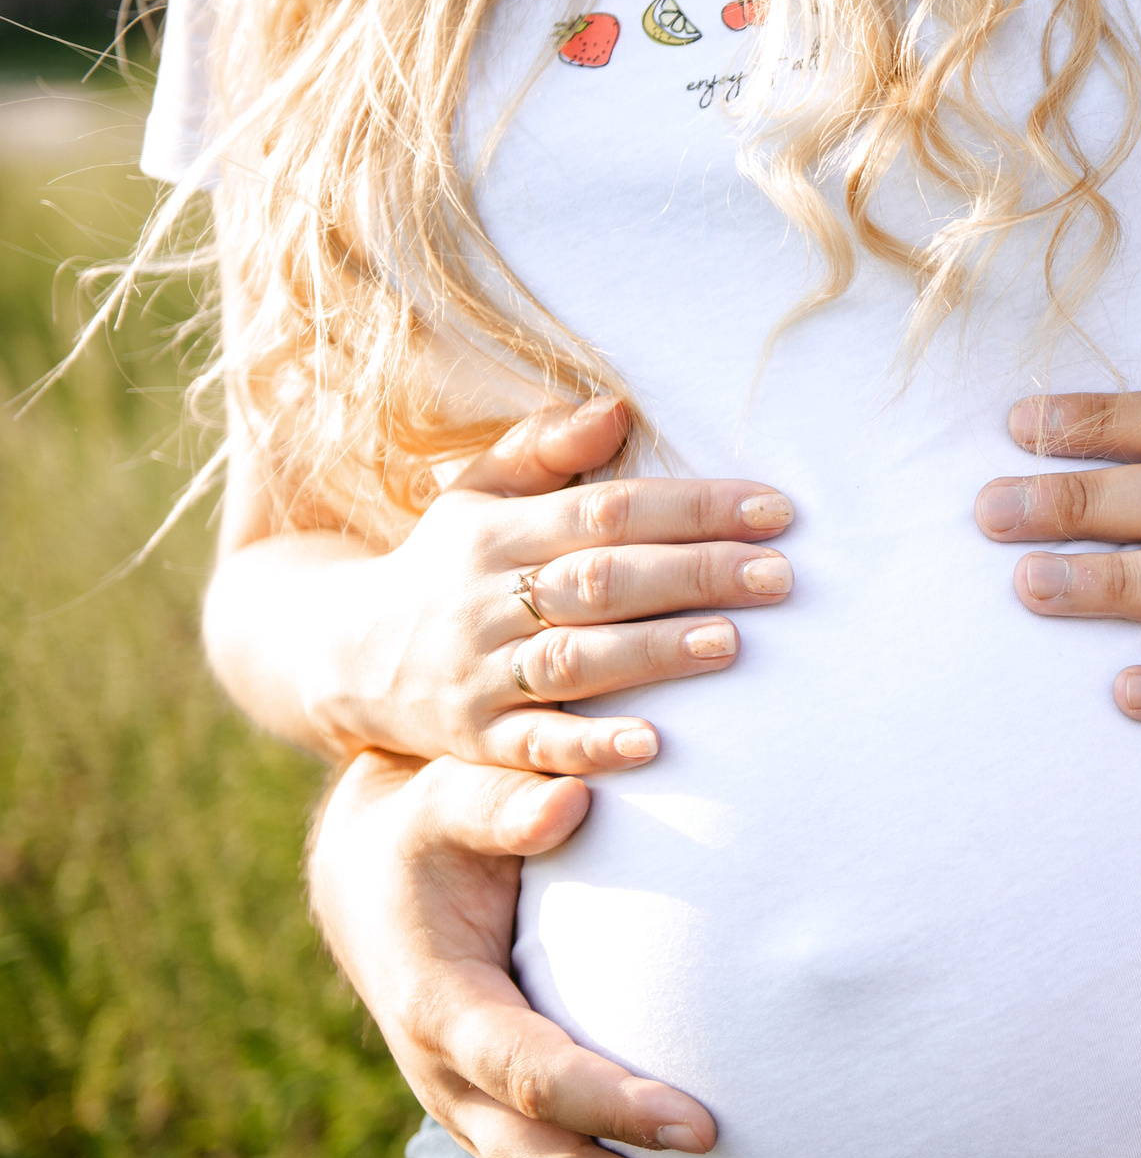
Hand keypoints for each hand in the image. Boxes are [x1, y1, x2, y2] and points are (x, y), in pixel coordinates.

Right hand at [307, 398, 796, 772]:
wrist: (342, 653)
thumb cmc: (445, 562)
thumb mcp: (478, 493)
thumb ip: (545, 448)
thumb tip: (617, 410)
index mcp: (502, 531)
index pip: (610, 510)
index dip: (693, 508)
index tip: (776, 512)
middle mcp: (490, 597)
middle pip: (602, 579)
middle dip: (694, 574)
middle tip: (780, 575)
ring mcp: (482, 671)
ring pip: (574, 659)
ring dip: (653, 652)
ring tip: (731, 643)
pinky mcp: (475, 738)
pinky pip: (535, 746)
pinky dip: (592, 747)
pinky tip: (653, 746)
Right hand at [307, 749, 757, 1157]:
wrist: (371, 884)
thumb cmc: (428, 829)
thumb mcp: (446, 798)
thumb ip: (500, 801)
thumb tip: (574, 798)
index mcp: (439, 1006)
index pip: (531, 1073)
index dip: (612, 1105)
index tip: (705, 1123)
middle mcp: (450, 1081)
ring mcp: (472, 1119)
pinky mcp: (500, 1133)